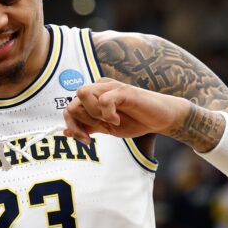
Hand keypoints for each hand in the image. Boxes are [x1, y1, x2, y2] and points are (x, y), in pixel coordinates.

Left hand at [62, 78, 188, 143]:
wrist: (161, 118)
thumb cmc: (136, 120)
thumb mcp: (107, 128)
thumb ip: (88, 127)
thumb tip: (65, 133)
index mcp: (94, 95)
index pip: (70, 108)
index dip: (72, 126)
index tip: (86, 140)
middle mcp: (99, 87)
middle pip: (73, 102)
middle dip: (82, 122)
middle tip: (98, 131)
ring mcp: (111, 86)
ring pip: (83, 94)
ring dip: (93, 114)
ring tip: (109, 121)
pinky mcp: (123, 90)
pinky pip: (104, 100)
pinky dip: (107, 114)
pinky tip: (117, 120)